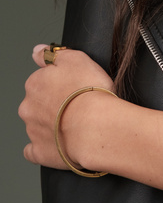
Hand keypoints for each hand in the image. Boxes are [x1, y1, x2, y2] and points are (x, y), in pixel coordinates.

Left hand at [19, 45, 114, 169]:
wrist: (95, 126)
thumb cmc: (89, 91)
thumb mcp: (76, 59)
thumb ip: (53, 54)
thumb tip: (37, 51)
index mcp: (35, 83)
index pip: (42, 79)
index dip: (59, 82)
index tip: (73, 85)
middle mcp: (28, 106)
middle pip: (38, 102)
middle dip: (52, 103)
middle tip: (76, 104)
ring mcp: (32, 130)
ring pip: (38, 124)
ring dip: (52, 123)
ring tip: (75, 124)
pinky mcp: (40, 151)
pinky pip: (35, 150)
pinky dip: (44, 147)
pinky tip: (57, 144)